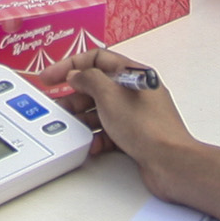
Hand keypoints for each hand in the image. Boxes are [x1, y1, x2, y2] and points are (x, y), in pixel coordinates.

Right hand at [63, 56, 219, 220]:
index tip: (50, 76)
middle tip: (58, 107)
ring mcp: (137, 114)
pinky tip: (92, 144)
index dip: (71, 64)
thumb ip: (88, 79)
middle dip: (74, 96)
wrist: (169, 162)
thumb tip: (76, 75)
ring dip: (84, 118)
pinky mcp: (136, 135)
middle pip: (97, 86)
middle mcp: (136, 91)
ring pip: (101, 110)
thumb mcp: (109, 95)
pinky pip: (110, 130)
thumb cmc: (147, 127)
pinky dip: (98, 136)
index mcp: (133, 74)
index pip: (97, 58)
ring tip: (70, 127)